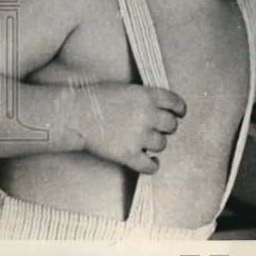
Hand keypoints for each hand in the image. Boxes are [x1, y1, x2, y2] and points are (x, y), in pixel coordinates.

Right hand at [71, 83, 185, 173]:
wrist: (76, 114)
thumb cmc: (99, 98)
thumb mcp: (128, 89)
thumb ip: (147, 98)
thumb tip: (163, 108)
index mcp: (148, 95)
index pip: (176, 103)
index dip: (179, 110)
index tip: (178, 115)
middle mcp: (148, 114)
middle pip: (171, 125)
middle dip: (166, 128)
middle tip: (156, 130)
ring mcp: (139, 135)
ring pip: (162, 145)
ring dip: (156, 145)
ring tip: (145, 143)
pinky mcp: (128, 154)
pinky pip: (150, 166)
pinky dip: (152, 166)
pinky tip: (150, 162)